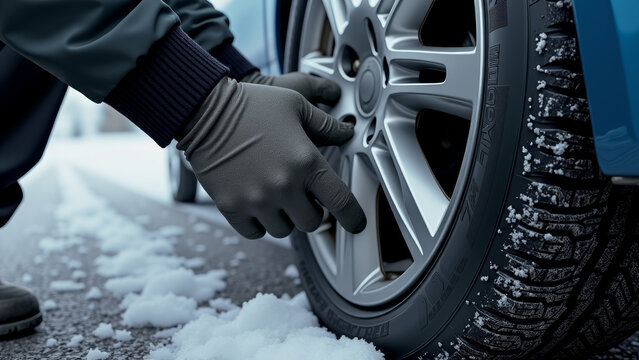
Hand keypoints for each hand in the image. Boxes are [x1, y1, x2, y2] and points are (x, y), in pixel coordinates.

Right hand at [177, 77, 365, 238]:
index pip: (341, 202)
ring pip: (284, 229)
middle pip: (311, 222)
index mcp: (305, 161)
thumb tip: (347, 133)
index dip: (353, 218)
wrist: (205, 111)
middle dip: (311, 211)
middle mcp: (283, 185)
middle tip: (302, 195)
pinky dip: (260, 224)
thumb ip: (326, 125)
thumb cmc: (253, 105)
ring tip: (276, 195)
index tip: (356, 224)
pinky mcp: (231, 207)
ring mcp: (256, 199)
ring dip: (285, 217)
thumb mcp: (296, 104)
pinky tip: (257, 204)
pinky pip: (255, 232)